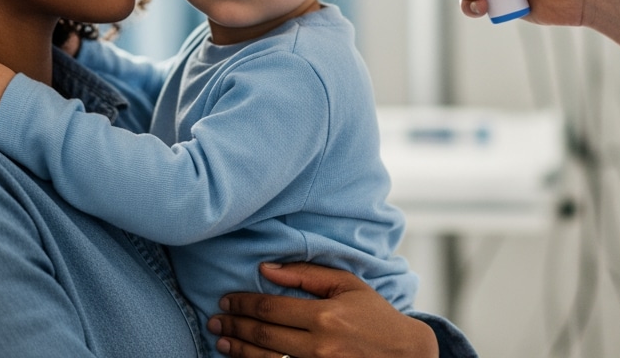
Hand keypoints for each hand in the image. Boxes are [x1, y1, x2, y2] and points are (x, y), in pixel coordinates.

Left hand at [208, 262, 437, 357]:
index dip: (244, 304)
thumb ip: (306, 275)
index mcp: (326, 316)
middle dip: (235, 326)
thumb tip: (266, 269)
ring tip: (221, 341)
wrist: (403, 353)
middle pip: (264, 335)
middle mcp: (320, 345)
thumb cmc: (375, 316)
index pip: (272, 308)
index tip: (227, 300)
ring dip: (239, 350)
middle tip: (216, 320)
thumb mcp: (347, 285)